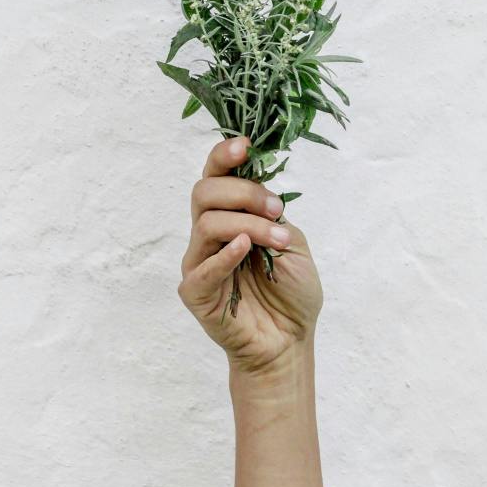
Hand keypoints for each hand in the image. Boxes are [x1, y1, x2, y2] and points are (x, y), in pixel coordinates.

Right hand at [178, 136, 322, 375]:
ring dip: (248, 225)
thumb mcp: (292, 241)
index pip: (215, 176)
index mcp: (231, 215)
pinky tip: (245, 249)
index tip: (246, 146)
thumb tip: (259, 189)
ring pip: (207, 223)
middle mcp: (209, 234)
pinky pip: (202, 267)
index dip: (224, 156)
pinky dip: (224, 254)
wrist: (290, 340)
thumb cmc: (290, 292)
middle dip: (244, 193)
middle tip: (276, 209)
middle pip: (205, 192)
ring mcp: (199, 262)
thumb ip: (271, 215)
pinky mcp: (195, 292)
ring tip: (278, 240)